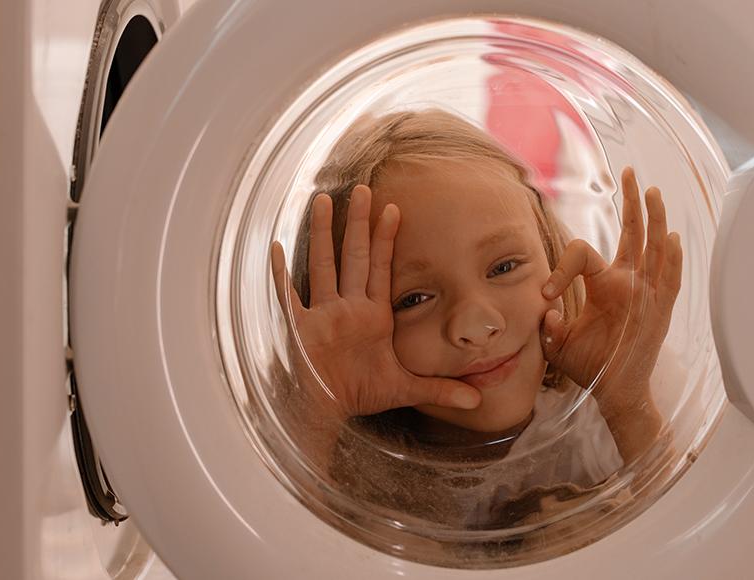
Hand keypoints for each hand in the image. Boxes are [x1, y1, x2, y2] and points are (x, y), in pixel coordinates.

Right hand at [270, 186, 481, 419]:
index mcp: (372, 315)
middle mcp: (347, 308)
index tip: (394, 209)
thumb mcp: (405, 389)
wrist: (326, 412)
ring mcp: (322, 314)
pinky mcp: (299, 328)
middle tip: (363, 188)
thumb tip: (477, 401)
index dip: (386, 239)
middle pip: (353, 257)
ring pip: (323, 265)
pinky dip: (281, 274)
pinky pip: (289, 295)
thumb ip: (440, 390)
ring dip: (322, 234)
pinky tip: (276, 247)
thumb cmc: (358, 395)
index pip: (381, 268)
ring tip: (323, 201)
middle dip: (358, 224)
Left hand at [540, 167, 682, 399]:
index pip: (583, 254)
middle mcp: (628, 282)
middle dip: (631, 202)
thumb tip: (547, 310)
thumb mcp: (560, 342)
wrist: (614, 393)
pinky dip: (672, 261)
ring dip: (653, 220)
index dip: (562, 268)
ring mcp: (647, 293)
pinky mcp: (660, 311)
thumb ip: (549, 325)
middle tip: (628, 172)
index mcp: (604, 284)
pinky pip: (669, 281)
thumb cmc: (591, 366)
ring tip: (652, 192)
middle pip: (633, 233)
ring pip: (653, 248)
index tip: (546, 294)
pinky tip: (672, 237)